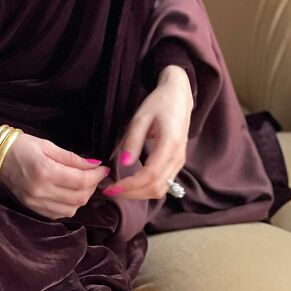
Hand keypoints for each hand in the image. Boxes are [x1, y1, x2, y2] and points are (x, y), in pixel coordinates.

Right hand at [0, 132, 109, 218]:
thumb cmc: (20, 145)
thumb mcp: (47, 145)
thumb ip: (72, 158)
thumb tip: (95, 164)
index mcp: (45, 171)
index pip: (81, 180)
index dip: (97, 175)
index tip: (104, 168)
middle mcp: (41, 191)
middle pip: (79, 197)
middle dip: (92, 186)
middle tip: (95, 174)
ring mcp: (35, 203)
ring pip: (71, 209)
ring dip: (82, 197)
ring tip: (82, 183)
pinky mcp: (32, 208)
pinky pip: (59, 214)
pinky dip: (69, 205)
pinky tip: (68, 192)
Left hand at [102, 65, 192, 199]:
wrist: (179, 96)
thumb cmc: (159, 103)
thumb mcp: (141, 117)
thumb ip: (133, 140)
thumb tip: (123, 164)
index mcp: (169, 145)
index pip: (149, 175)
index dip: (130, 186)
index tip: (111, 188)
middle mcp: (178, 157)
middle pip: (156, 188)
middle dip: (132, 194)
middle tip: (110, 191)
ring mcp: (180, 161)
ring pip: (162, 189)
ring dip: (140, 194)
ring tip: (119, 189)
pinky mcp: (178, 162)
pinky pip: (165, 183)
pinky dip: (147, 188)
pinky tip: (132, 184)